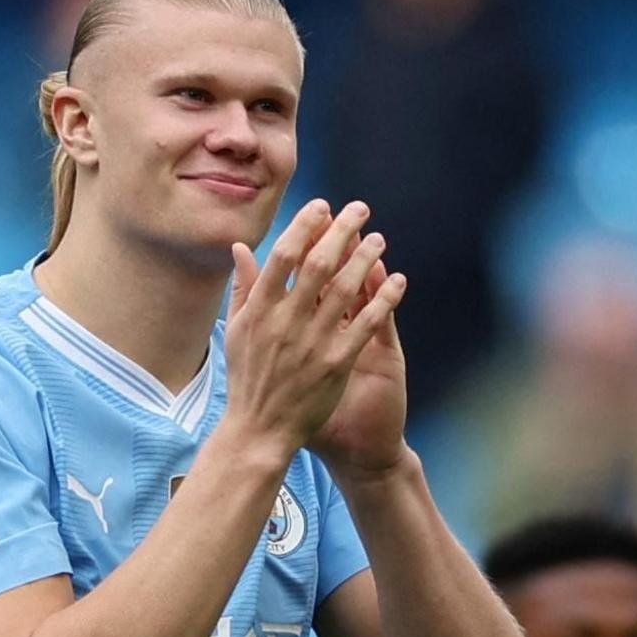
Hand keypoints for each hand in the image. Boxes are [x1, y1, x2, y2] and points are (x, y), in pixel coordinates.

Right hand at [221, 199, 406, 466]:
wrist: (260, 429)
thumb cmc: (248, 378)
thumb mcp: (238, 330)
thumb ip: (243, 287)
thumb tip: (240, 247)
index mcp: (260, 309)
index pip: (284, 256)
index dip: (304, 226)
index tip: (322, 206)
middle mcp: (287, 321)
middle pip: (318, 264)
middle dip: (342, 231)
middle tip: (360, 209)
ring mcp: (313, 342)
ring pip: (345, 289)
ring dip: (365, 259)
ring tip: (380, 239)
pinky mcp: (337, 363)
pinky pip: (366, 324)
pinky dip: (383, 300)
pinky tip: (399, 281)